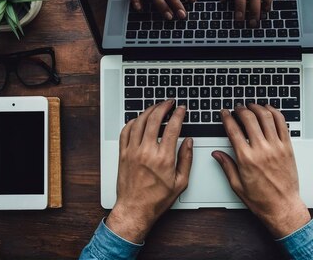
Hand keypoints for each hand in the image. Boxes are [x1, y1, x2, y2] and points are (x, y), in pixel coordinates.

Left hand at [106, 100, 192, 242]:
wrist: (134, 209)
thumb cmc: (156, 199)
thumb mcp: (181, 182)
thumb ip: (186, 159)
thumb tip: (189, 142)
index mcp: (163, 158)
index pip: (173, 127)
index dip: (178, 114)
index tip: (181, 109)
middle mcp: (147, 151)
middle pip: (155, 119)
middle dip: (163, 106)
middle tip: (169, 102)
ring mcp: (132, 151)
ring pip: (139, 121)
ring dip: (149, 110)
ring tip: (156, 107)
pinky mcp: (123, 154)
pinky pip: (126, 130)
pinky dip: (133, 121)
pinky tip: (139, 119)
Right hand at [213, 103, 310, 237]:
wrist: (282, 206)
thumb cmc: (261, 199)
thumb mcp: (237, 185)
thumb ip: (226, 166)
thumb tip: (216, 154)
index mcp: (246, 159)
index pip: (233, 130)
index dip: (227, 117)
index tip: (224, 112)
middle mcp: (261, 150)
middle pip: (249, 119)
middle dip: (241, 109)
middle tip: (237, 107)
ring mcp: (276, 147)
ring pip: (266, 117)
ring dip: (257, 107)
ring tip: (252, 105)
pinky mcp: (287, 148)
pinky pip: (282, 124)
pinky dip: (275, 113)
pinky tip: (269, 110)